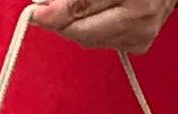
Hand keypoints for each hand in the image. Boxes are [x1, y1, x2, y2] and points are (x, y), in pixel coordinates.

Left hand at [30, 0, 177, 54]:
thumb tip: (45, 3)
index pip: (83, 5)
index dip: (56, 11)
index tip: (36, 12)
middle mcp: (141, 14)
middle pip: (83, 31)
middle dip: (59, 22)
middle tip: (42, 12)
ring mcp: (141, 34)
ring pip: (89, 40)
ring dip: (73, 26)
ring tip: (68, 11)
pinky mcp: (139, 45)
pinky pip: (102, 43)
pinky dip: (90, 30)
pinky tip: (92, 16)